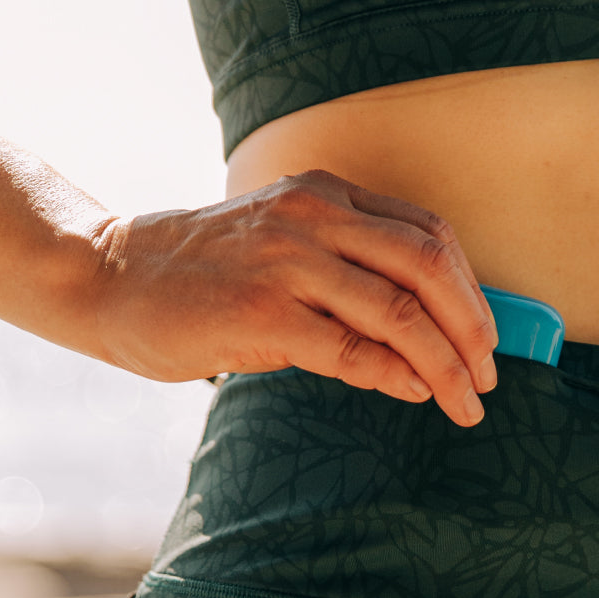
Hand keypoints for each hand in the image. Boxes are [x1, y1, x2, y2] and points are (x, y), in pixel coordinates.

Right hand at [86, 169, 498, 427]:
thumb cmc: (205, 275)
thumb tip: (423, 330)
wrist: (110, 277)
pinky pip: (353, 350)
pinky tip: (416, 393)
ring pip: (400, 312)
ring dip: (447, 364)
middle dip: (474, 329)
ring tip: (465, 403)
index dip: (471, 289)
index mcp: (326, 195)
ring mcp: (289, 262)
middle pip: (430, 266)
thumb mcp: (283, 246)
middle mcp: (314, 217)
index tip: (486, 337)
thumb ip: (346, 270)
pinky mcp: (263, 313)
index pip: (429, 233)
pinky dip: (396, 376)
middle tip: (488, 378)